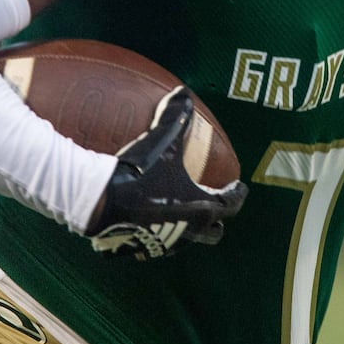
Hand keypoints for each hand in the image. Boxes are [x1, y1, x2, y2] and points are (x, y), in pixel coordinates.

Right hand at [86, 87, 247, 258]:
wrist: (103, 203)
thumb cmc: (140, 173)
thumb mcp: (161, 141)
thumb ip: (175, 116)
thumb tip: (184, 92)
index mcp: (202, 208)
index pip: (231, 203)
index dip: (238, 193)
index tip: (240, 187)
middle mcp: (189, 231)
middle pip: (214, 230)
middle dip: (217, 218)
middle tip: (214, 203)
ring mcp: (165, 245)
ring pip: (185, 240)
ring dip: (187, 226)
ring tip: (180, 211)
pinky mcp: (141, 250)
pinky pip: (154, 245)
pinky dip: (156, 234)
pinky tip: (145, 221)